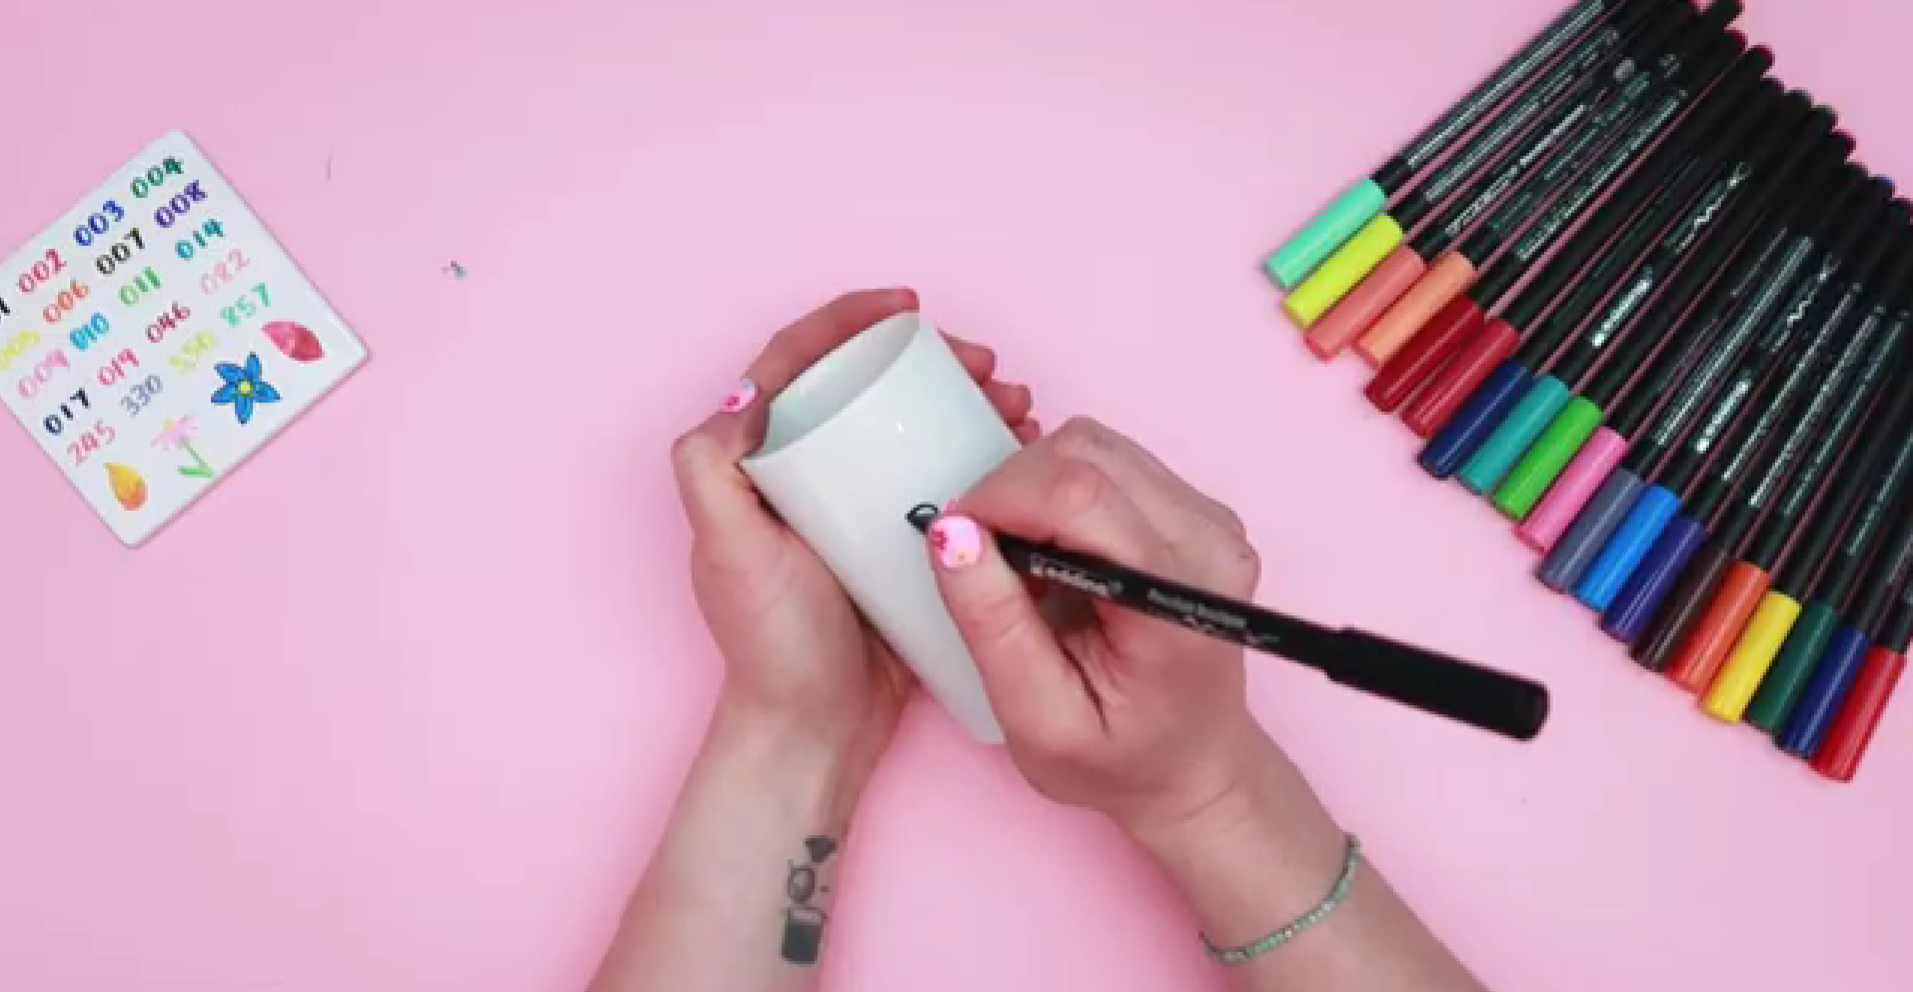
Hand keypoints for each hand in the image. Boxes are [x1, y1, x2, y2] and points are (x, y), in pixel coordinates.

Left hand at [670, 288, 1040, 766]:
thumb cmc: (770, 646)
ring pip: (914, 427)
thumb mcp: (726, 552)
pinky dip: (981, 454)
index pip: (797, 363)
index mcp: (758, 463)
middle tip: (988, 365)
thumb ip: (710, 470)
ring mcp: (857, 507)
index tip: (908, 311)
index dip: (849, 321)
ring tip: (1018, 404)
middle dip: (933, 360)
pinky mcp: (901, 541)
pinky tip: (1017, 453)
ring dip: (968, 401)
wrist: (817, 731)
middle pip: (869, 386)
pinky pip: (942, 477)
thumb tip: (742, 393)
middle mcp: (806, 475)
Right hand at [923, 417, 1271, 836]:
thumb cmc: (1119, 758)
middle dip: (1011, 490)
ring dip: (1035, 488)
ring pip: (1093, 444)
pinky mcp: (1195, 508)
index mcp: (1177, 600)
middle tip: (986, 559)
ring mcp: (1210, 519)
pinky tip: (1056, 552)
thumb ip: (993, 625)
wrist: (1192, 766)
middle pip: (1084, 453)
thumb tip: (949, 533)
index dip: (1000, 499)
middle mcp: (1209, 543)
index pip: (1079, 495)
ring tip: (1025, 564)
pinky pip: (1109, 460)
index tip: (957, 540)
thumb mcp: (1037, 720)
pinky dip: (1061, 491)